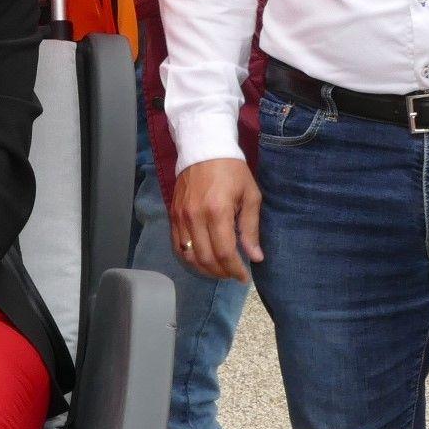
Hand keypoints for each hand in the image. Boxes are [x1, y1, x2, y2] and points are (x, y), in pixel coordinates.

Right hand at [172, 158, 261, 282]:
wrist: (204, 150)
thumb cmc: (233, 172)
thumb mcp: (250, 196)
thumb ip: (250, 229)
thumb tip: (255, 257)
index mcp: (218, 212)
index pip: (224, 252)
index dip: (234, 270)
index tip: (244, 278)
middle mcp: (196, 217)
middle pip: (205, 258)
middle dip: (221, 272)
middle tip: (233, 275)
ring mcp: (181, 217)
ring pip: (189, 256)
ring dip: (204, 269)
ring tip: (219, 270)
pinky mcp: (173, 216)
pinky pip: (177, 245)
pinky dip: (189, 258)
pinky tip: (202, 259)